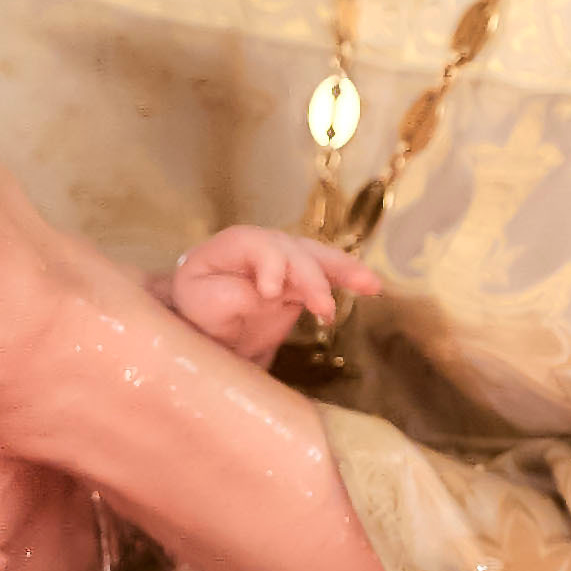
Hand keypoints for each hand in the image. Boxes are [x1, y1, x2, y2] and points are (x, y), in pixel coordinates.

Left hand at [166, 228, 378, 364]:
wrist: (207, 326)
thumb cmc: (197, 309)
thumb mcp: (200, 304)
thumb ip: (227, 297)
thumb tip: (264, 296)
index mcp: (235, 245)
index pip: (259, 246)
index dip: (270, 266)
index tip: (270, 294)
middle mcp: (265, 245)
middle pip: (294, 252)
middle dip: (311, 277)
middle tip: (323, 307)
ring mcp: (287, 260)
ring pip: (318, 258)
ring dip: (344, 272)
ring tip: (370, 285)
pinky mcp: (301, 282)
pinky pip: (329, 276)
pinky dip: (350, 280)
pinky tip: (372, 287)